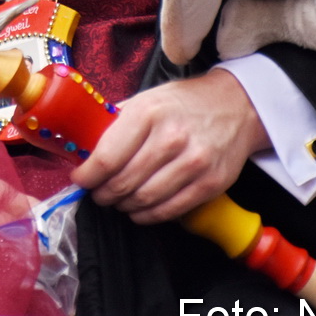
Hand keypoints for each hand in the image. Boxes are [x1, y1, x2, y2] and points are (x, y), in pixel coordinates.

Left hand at [71, 69, 268, 223]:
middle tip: (98, 193)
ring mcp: (194, 163)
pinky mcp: (210, 183)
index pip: (106, 158)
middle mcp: (171, 138)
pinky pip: (169, 210)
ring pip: (144, 200)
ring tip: (118, 200)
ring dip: (124, 206)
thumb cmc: (182, 104)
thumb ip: (115, 123)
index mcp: (147, 113)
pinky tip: (139, 209)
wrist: (236, 106)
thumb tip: (83, 148)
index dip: (87, 176)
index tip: (80, 179)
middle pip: (123, 183)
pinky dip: (148, 215)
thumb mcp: (145, 100)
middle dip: (103, 193)